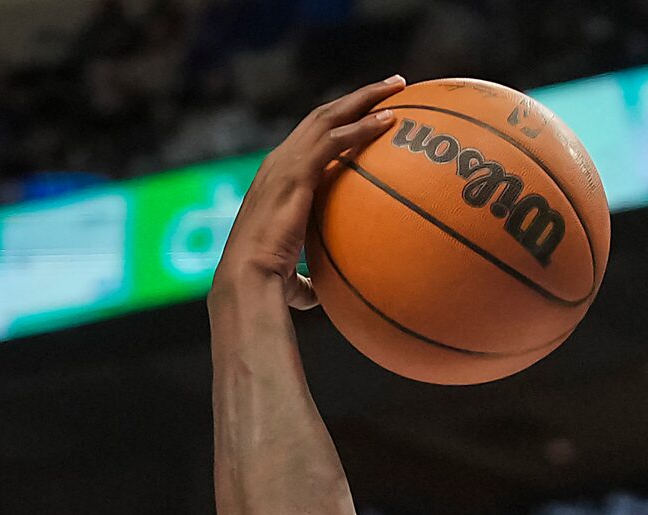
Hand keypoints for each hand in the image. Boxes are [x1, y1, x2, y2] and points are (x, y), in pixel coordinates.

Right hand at [213, 77, 406, 310]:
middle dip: (357, 98)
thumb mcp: (291, 276)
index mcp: (278, 180)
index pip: (311, 140)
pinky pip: (335, 140)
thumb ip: (306, 278)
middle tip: (392, 87)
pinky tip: (391, 120)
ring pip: (329, 117)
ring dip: (365, 98)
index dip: (339, 123)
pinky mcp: (295, 172)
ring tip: (398, 86)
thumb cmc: (268, 284)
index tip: (367, 114)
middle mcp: (279, 163)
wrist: (248, 280)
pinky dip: (363, 126)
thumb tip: (320, 294)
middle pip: (322, 117)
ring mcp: (285, 164)